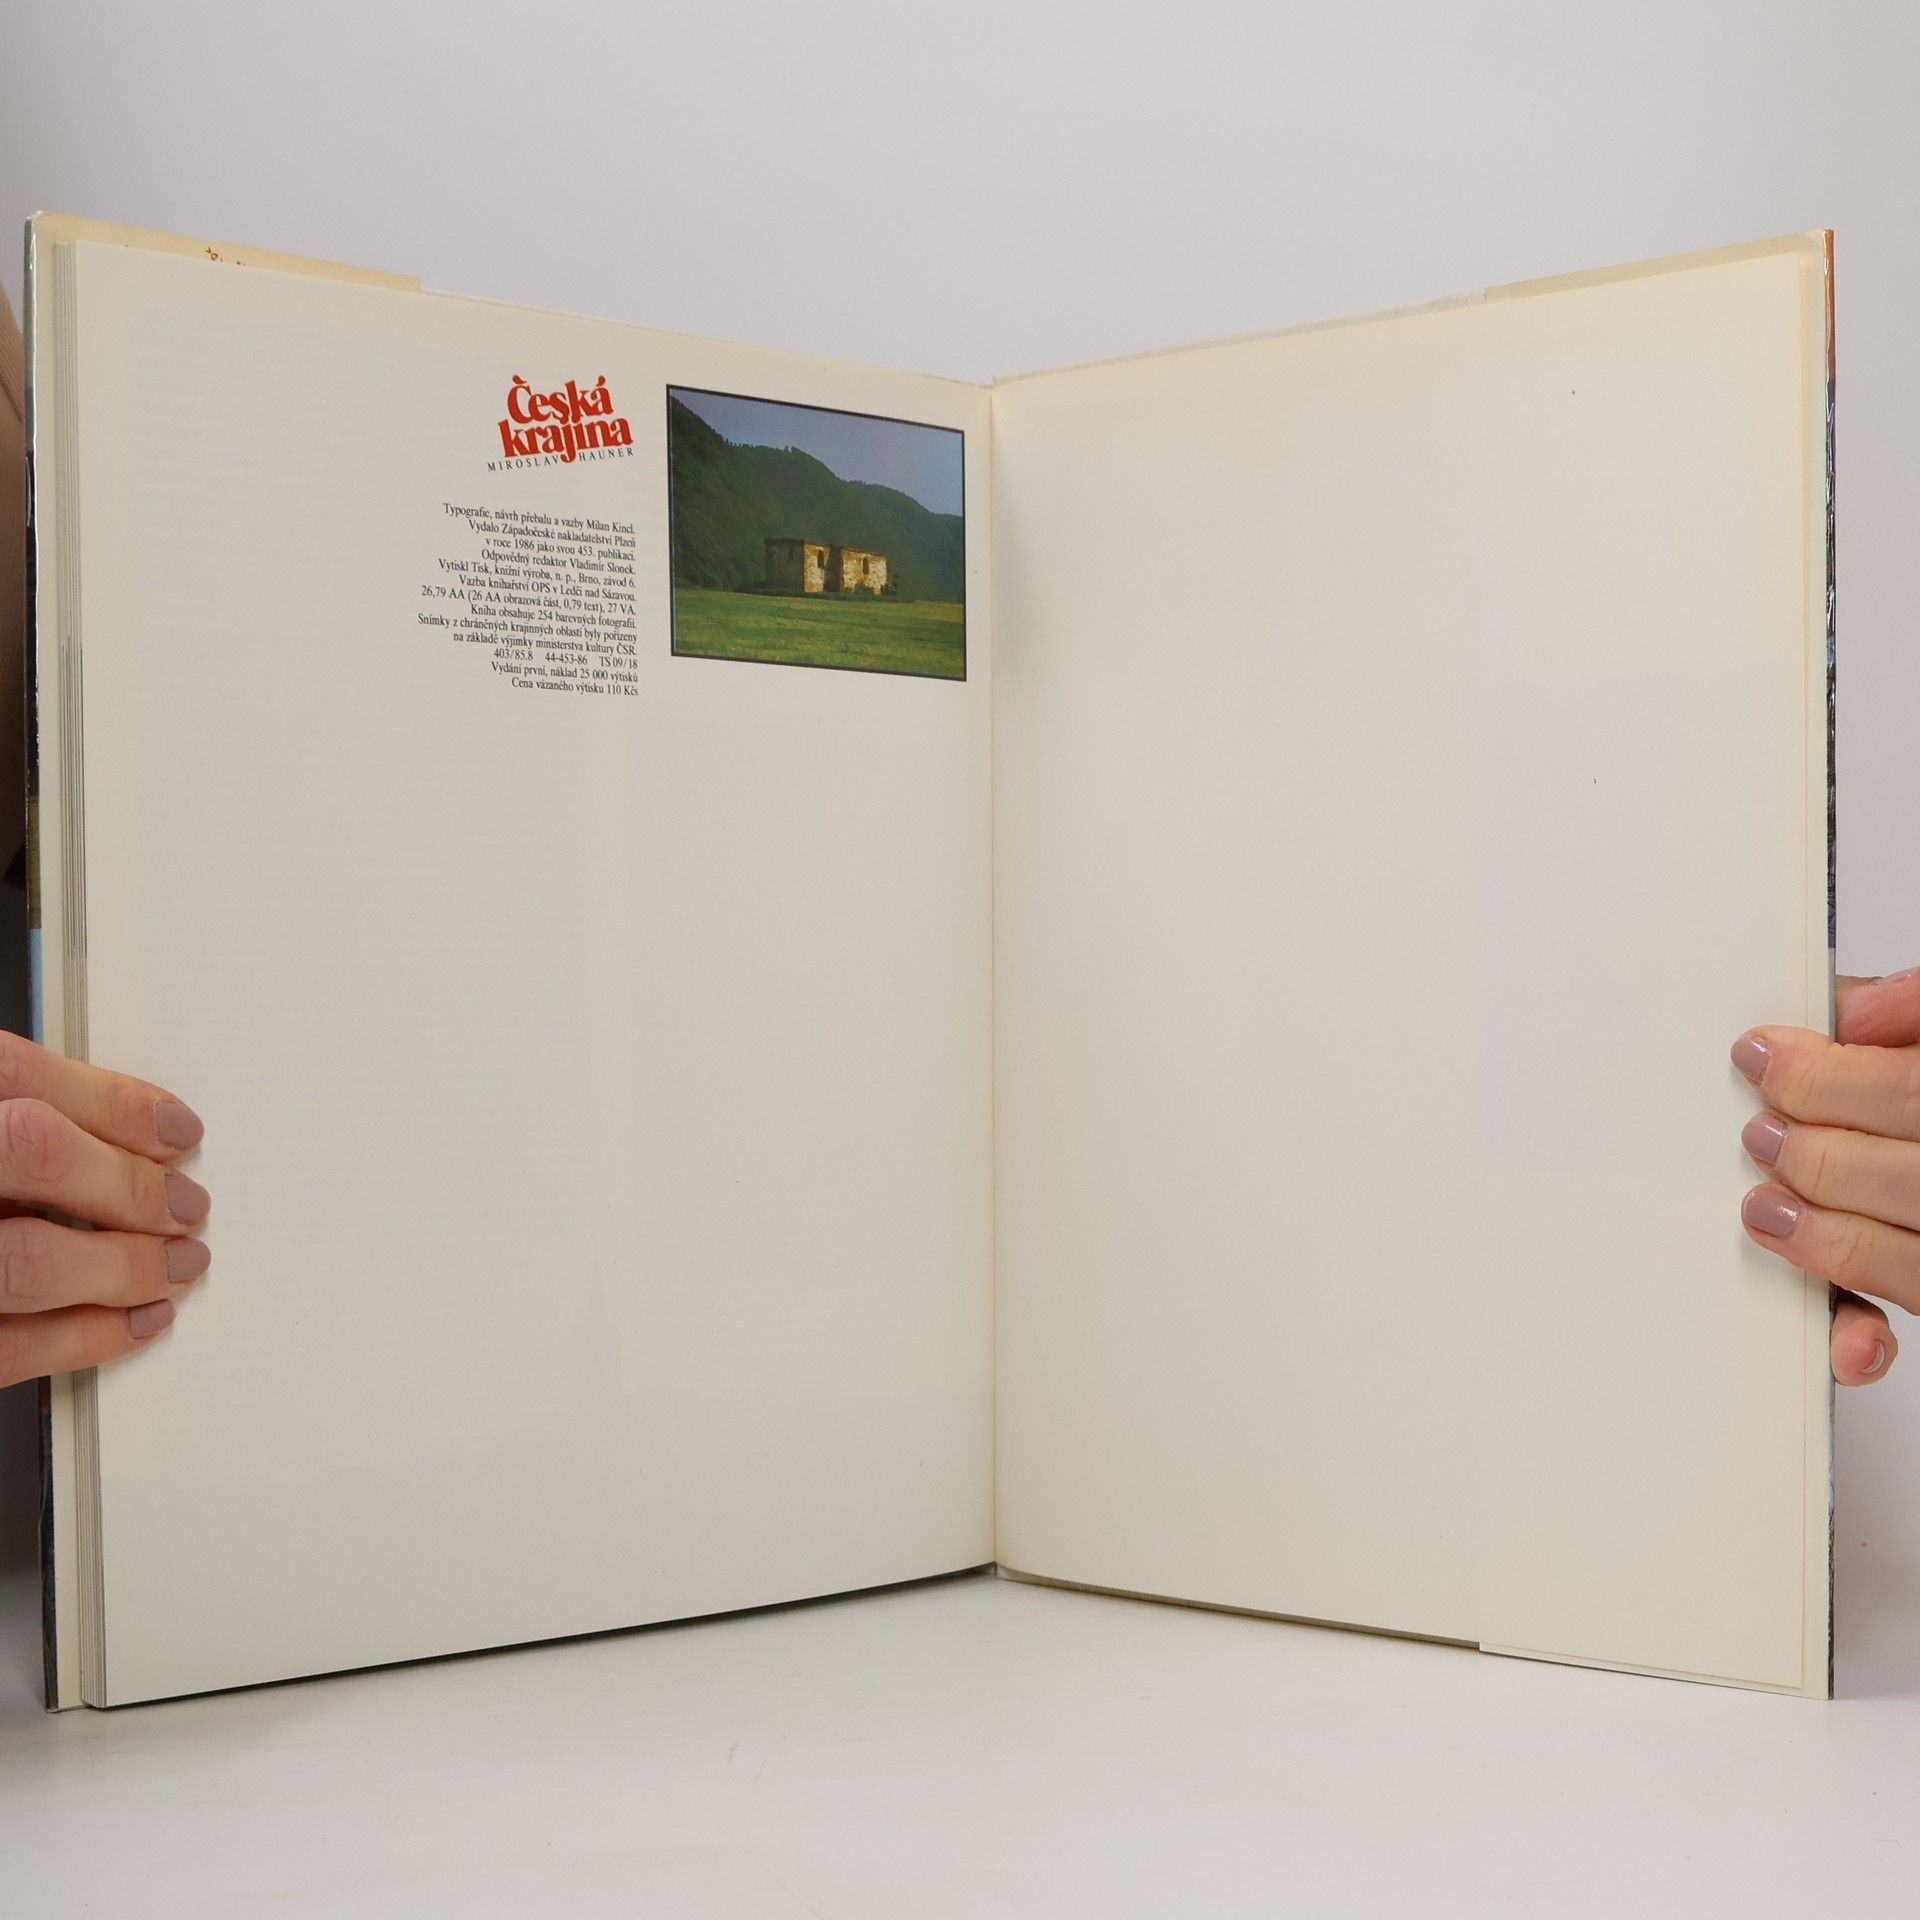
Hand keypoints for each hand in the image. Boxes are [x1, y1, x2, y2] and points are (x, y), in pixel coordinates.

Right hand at [0, 1032, 207, 1388]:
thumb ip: (7, 1112)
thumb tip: (126, 1132)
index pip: (14, 1075)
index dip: (114, 1101)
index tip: (177, 1130)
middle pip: (31, 1151)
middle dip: (127, 1184)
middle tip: (186, 1206)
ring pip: (25, 1259)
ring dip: (123, 1265)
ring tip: (175, 1265)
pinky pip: (4, 1345)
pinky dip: (84, 1338)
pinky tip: (133, 1323)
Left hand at [1732, 969, 1919, 1386]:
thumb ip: (1909, 1013)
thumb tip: (1850, 1015)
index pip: (1908, 1091)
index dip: (1824, 1075)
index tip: (1759, 1055)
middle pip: (1902, 1174)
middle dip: (1813, 1150)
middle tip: (1758, 1131)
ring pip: (1893, 1251)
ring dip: (1818, 1227)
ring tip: (1763, 1202)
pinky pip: (1903, 1306)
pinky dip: (1854, 1316)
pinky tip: (1822, 1300)